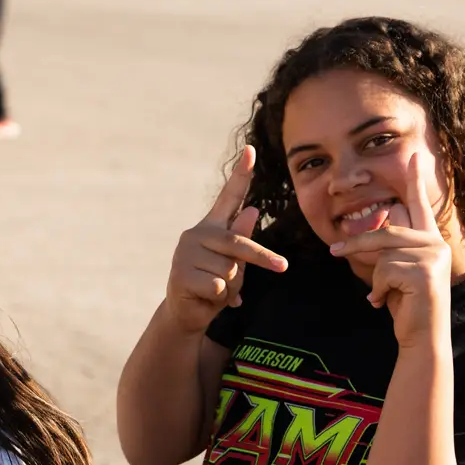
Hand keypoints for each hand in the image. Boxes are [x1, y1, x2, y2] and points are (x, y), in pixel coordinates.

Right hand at [165, 145, 287, 333]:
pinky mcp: (181, 272)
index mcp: (212, 226)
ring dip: (231, 286)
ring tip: (216, 290)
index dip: (241, 174)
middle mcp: (197, 233)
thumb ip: (242, 240)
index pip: (229, 197)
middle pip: (239, 242)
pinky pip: (218, 284)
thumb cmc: (214, 286)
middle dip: (263, 258)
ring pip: (230, 269)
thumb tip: (252, 210)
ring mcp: (186, 252)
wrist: (187, 313)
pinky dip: (219, 297)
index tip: (251, 150)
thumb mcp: (234, 264)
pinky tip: (205, 297)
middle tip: (283, 267)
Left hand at [329, 153, 452, 347]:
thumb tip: (375, 223)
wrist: (422, 336)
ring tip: (382, 294)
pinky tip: (385, 303)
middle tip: (335, 251)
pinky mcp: (426, 272)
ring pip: (383, 252)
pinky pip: (384, 271)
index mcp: (429, 238)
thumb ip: (388, 248)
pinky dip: (377, 289)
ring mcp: (434, 256)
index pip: (418, 204)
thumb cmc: (405, 303)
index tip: (413, 154)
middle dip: (357, 242)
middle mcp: (436, 242)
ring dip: (373, 276)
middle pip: (385, 231)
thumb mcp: (393, 270)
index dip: (415, 180)